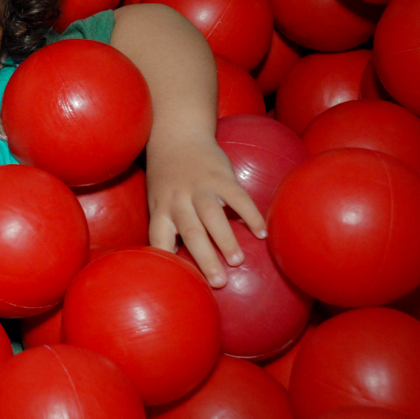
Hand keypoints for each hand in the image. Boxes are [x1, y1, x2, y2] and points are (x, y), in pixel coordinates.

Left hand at [145, 135, 265, 287]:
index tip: (178, 282)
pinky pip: (237, 197)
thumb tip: (180, 265)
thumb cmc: (167, 178)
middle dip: (204, 258)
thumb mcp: (158, 201)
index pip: (159, 239)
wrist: (177, 136)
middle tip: (218, 282)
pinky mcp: (221, 176)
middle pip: (190, 232)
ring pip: (212, 216)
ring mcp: (200, 187)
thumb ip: (169, 228)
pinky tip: (261, 233)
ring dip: (225, 239)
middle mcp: (178, 200)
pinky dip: (250, 214)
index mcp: (160, 210)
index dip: (166, 260)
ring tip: (237, 262)